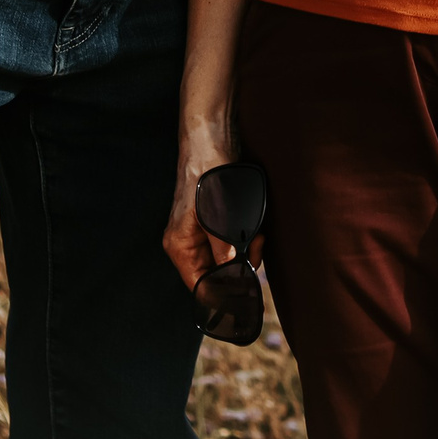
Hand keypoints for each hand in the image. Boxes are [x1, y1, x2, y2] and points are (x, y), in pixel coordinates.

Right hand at [163, 127, 254, 291]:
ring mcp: (201, 232)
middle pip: (213, 272)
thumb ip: (221, 246)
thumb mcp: (216, 215)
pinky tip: (257, 234)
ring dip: (245, 253)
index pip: (197, 283)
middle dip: (237, 269)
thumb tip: (230, 269)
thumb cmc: (206, 176)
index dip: (218, 292)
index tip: (241, 294)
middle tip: (256, 258)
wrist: (210, 144)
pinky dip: (245, 240)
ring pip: (226, 257)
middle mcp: (188, 243)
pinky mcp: (215, 222)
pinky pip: (230, 241)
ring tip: (258, 242)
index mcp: (180, 246)